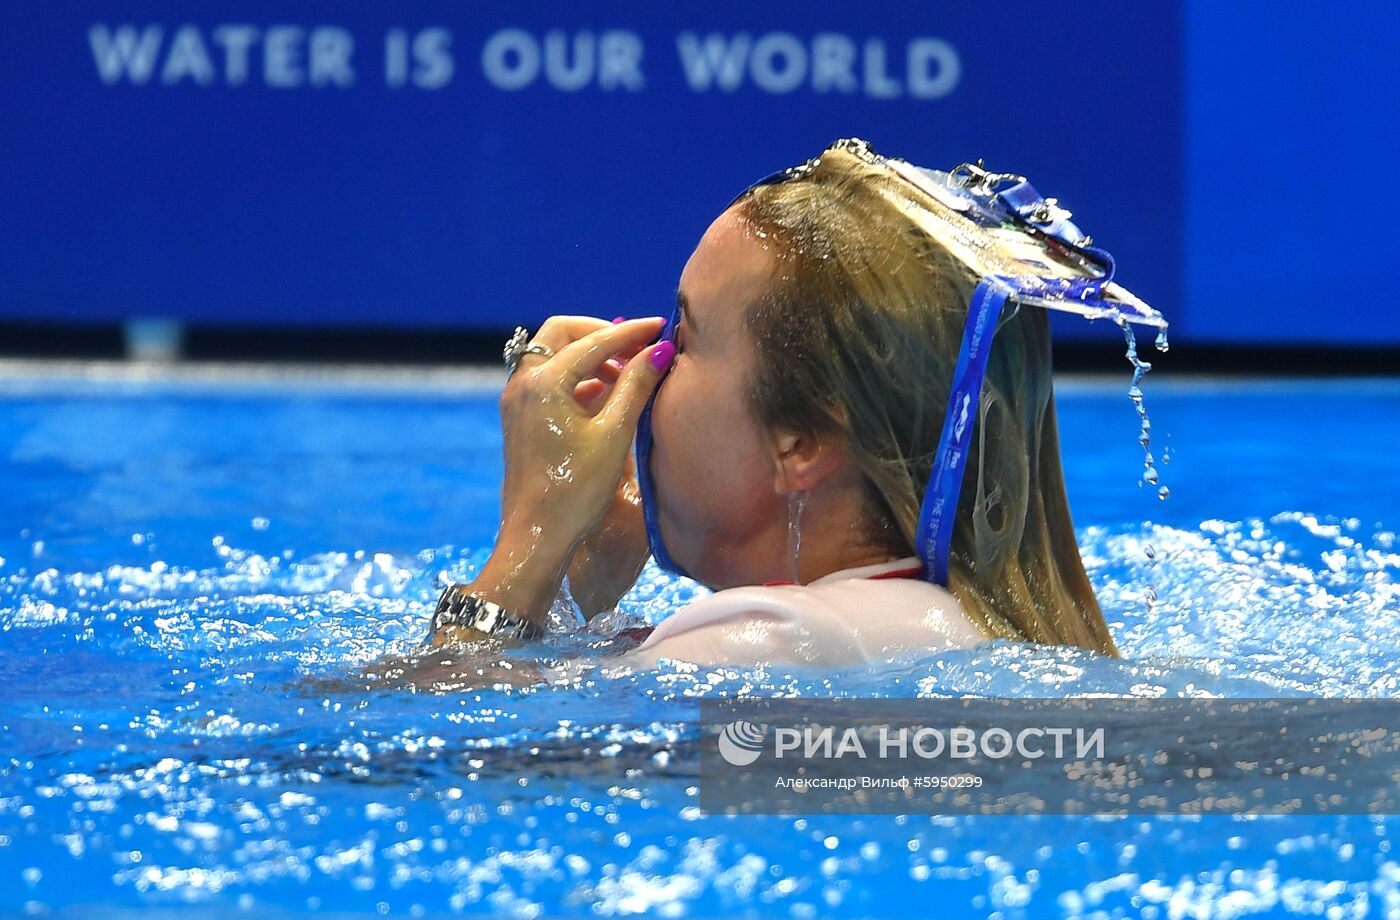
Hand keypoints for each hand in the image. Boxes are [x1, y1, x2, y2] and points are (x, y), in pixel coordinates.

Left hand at [454, 315, 671, 626]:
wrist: (537, 536)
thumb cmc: (576, 490)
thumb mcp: (614, 435)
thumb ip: (636, 387)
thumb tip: (660, 351)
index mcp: (542, 383)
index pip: (593, 342)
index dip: (631, 334)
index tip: (661, 327)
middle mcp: (522, 384)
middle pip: (562, 333)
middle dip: (602, 335)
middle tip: (638, 348)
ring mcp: (517, 401)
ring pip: (554, 356)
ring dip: (590, 356)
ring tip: (629, 374)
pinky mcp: (520, 419)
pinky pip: (549, 381)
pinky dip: (578, 378)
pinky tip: (607, 395)